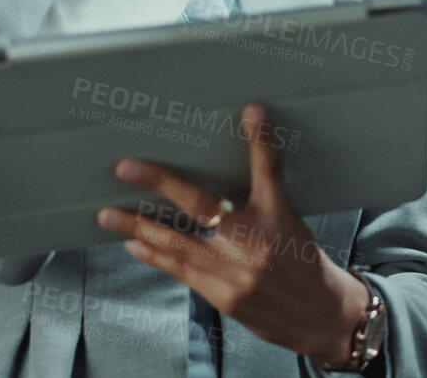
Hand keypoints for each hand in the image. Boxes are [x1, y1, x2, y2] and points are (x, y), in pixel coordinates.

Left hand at [96, 103, 369, 363]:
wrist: (320, 316)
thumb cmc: (301, 261)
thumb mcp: (289, 221)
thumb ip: (260, 197)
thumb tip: (217, 171)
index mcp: (279, 215)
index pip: (270, 169)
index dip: (261, 139)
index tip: (251, 110)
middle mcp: (256, 241)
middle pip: (202, 205)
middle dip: (161, 183)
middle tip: (126, 167)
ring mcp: (236, 272)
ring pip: (178, 244)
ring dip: (138, 226)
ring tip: (107, 214)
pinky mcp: (224, 297)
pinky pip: (181, 271)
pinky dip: (154, 255)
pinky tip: (133, 243)